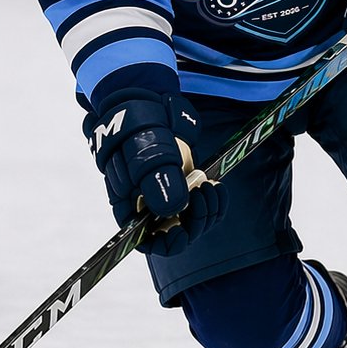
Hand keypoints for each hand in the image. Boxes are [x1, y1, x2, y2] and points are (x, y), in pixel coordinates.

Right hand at [88, 89, 226, 255]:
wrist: (151, 102)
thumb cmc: (138, 125)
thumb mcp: (145, 149)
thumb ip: (155, 179)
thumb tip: (173, 210)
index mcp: (130, 205)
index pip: (144, 241)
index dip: (164, 244)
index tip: (180, 231)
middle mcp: (151, 207)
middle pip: (177, 235)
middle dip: (195, 221)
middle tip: (203, 195)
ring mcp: (171, 198)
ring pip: (195, 223)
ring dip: (209, 210)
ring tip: (211, 186)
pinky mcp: (188, 188)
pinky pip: (206, 207)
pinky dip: (215, 200)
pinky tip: (216, 185)